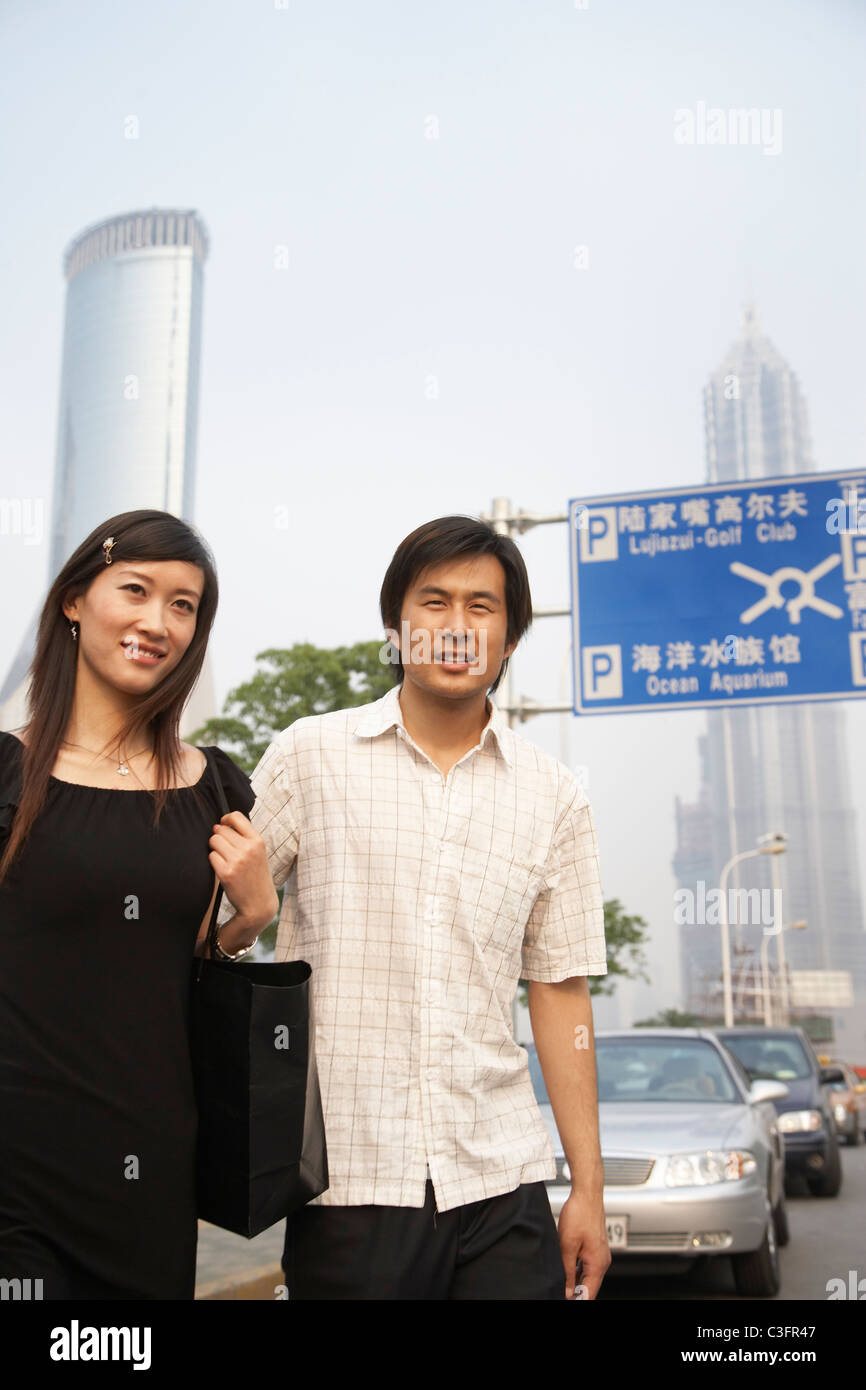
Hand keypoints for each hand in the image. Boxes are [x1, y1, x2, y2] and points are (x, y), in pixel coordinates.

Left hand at [208, 812, 278, 930]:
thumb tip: (218, 825)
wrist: (259, 904)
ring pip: (214, 841)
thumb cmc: (257, 876)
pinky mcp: (226, 873)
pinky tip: (222, 869)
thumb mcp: (258, 853)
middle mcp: (248, 849)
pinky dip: (214, 861)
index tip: (223, 824)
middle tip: (225, 849)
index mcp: (258, 841)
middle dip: (219, 837)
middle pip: (221, 830)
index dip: (225, 818)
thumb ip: (244, 837)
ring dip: (215, 849)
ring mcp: (237, 860)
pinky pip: (211, 856)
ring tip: (224, 859)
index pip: (236, 817)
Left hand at [558, 1191, 610, 1299]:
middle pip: (589, 1286)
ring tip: (560, 1282)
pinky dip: (577, 1270)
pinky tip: (566, 1268)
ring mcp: (600, 1253)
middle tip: (559, 1291)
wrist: (587, 1194)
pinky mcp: (595, 1246)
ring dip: (575, 1281)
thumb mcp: (567, 1245)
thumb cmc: (580, 1214)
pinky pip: (587, 1265)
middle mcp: (602, 1261)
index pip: (589, 1294)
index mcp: (598, 1264)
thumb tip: (566, 1291)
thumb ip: (567, 1271)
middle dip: (575, 1292)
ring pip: (587, 1275)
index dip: (576, 1300)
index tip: (563, 1299)